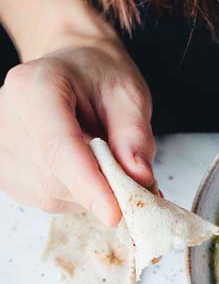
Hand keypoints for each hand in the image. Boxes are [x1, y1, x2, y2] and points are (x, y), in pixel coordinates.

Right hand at [0, 34, 154, 224]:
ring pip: (51, 195)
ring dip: (89, 192)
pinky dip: (75, 194)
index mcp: (35, 88)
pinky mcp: (5, 170)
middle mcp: (7, 116)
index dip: (89, 185)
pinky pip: (46, 199)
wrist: (72, 70)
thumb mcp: (129, 96)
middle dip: (101, 188)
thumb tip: (139, 178)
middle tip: (134, 177)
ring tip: (104, 160)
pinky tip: (85, 167)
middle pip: (56, 179)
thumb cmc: (99, 77)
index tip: (115, 213)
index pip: (59, 148)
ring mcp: (1, 146)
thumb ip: (135, 137)